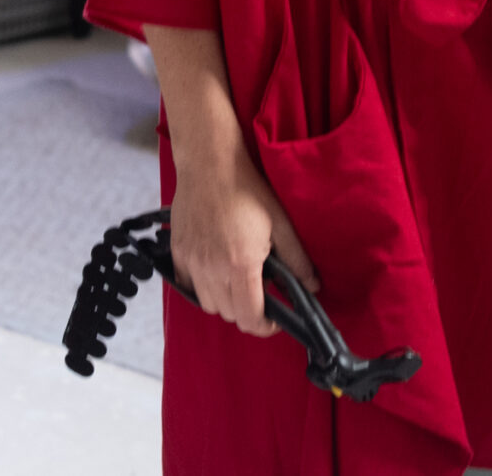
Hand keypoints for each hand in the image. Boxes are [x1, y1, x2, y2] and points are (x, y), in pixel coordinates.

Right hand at [140, 25, 319, 338]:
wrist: (210, 164)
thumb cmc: (249, 189)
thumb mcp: (282, 223)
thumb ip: (298, 260)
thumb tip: (313, 287)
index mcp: (241, 266)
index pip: (250, 318)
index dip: (266, 327)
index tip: (276, 320)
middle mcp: (212, 271)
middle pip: (229, 315)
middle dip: (248, 313)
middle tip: (263, 295)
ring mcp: (191, 264)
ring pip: (208, 304)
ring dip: (226, 302)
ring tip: (240, 281)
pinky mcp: (178, 254)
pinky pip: (189, 286)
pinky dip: (203, 287)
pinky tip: (217, 270)